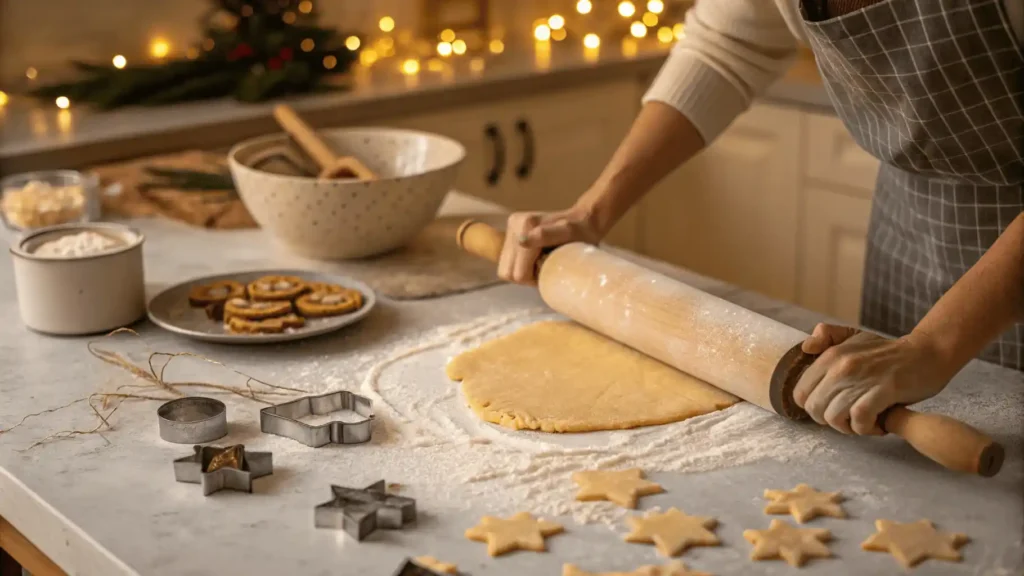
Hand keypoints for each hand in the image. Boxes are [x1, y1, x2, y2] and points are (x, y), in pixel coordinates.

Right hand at [498, 206, 602, 284]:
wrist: (584, 219)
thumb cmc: (581, 232)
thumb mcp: (569, 234)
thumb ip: (546, 236)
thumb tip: (522, 242)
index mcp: (526, 225)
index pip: (519, 272)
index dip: (534, 278)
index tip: (550, 271)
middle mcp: (514, 224)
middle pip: (508, 271)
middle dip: (526, 276)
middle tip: (545, 268)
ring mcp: (510, 227)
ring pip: (506, 268)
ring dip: (522, 271)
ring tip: (540, 263)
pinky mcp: (510, 231)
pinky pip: (507, 261)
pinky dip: (519, 265)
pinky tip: (534, 259)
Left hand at [792, 324, 950, 435]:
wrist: (927, 352)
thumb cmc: (888, 351)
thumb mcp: (854, 338)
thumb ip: (828, 337)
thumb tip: (806, 346)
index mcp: (830, 356)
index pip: (800, 393)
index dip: (814, 407)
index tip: (832, 408)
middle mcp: (841, 366)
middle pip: (815, 409)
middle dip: (830, 420)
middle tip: (849, 418)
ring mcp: (861, 378)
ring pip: (834, 417)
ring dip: (850, 427)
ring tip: (865, 421)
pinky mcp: (883, 391)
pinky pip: (859, 420)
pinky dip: (866, 428)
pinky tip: (877, 424)